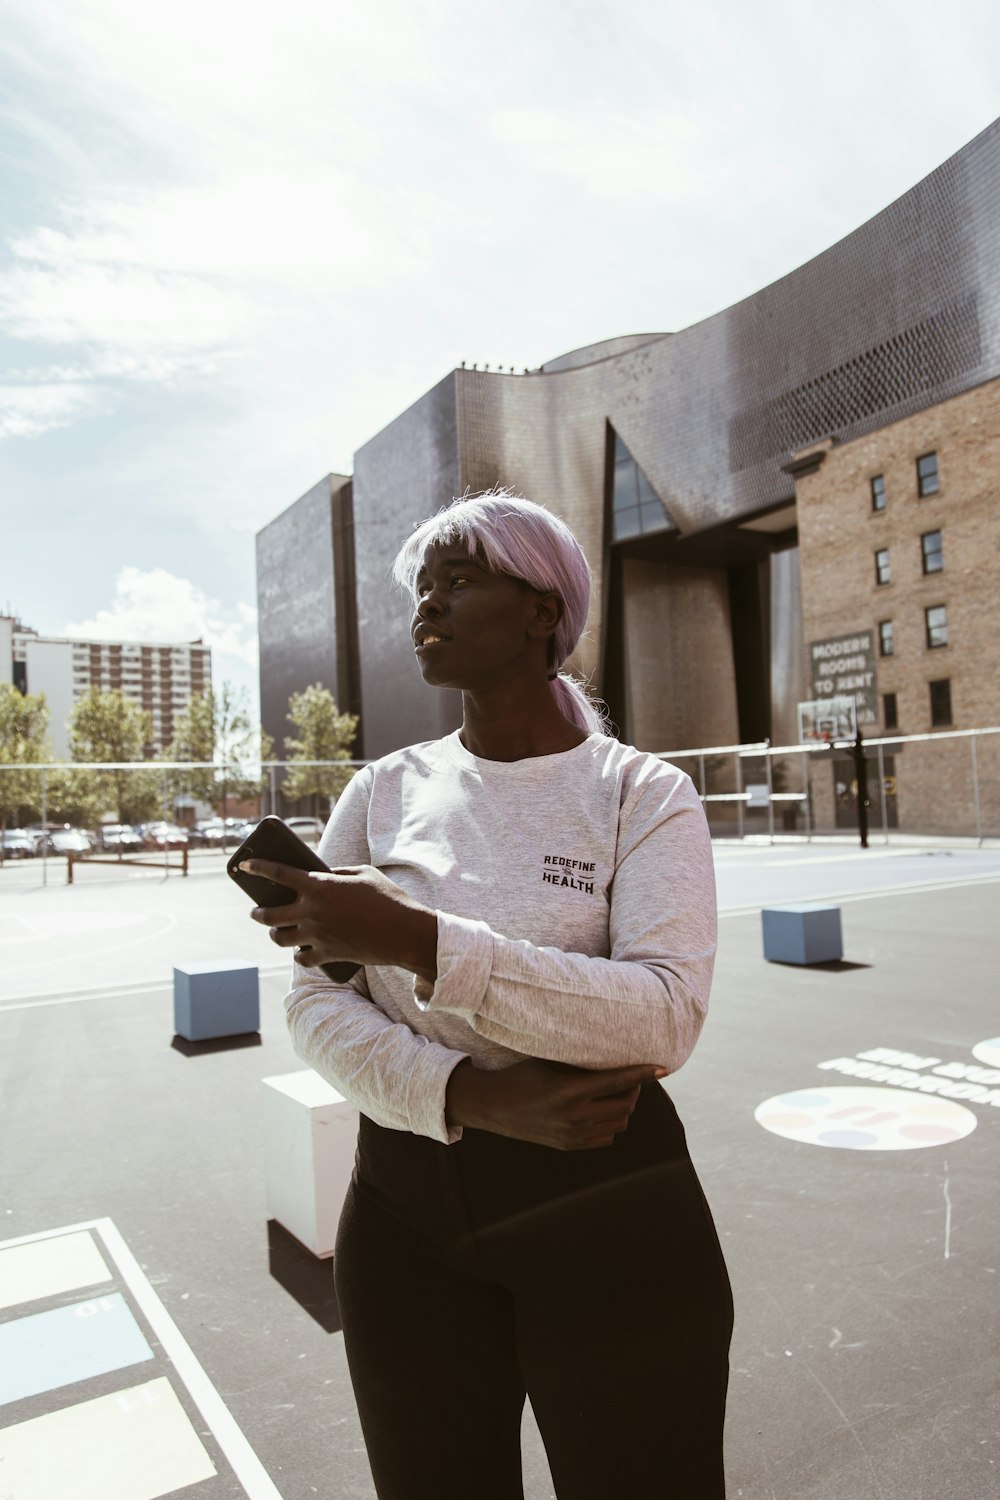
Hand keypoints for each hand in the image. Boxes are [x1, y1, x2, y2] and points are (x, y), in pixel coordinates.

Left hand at [239, 859, 437, 978]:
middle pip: (269, 914)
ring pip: (280, 938)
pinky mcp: (326, 955)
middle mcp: (311, 911)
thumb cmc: (388, 898)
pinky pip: (301, 959)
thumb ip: (338, 872)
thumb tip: (324, 875)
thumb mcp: (364, 873)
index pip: (277, 873)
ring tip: (276, 931)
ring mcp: (316, 935)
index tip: (244, 865)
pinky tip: (301, 952)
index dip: (257, 867)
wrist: (404, 933)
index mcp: (318, 885)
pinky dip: (299, 955)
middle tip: (255, 911)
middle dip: (257, 913)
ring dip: (275, 934)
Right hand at [445, 1058, 667, 1149]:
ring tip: (618, 1093)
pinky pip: (606, 1137)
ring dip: (624, 1107)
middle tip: (631, 1077)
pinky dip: (612, 1123)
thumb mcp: (549, 1062)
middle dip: (635, 1089)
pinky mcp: (570, 1145)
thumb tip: (611, 1051)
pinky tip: (603, 1109)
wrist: (494, 1108)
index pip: (617, 1081)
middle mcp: (574, 1116)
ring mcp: (572, 1134)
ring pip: (619, 1123)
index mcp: (569, 1091)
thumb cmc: (521, 1076)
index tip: (662, 1068)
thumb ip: (579, 1062)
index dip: (642, 1074)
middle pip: (624, 1105)